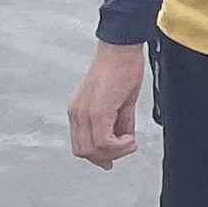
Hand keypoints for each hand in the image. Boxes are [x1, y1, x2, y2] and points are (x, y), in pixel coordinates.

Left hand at [69, 43, 144, 168]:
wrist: (121, 48)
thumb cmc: (121, 66)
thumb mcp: (121, 100)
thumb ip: (120, 121)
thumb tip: (125, 137)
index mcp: (79, 111)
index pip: (81, 144)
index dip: (98, 155)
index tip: (113, 158)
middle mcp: (77, 113)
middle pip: (84, 151)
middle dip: (108, 156)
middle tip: (126, 148)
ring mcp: (85, 113)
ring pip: (92, 150)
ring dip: (115, 152)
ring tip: (130, 141)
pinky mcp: (97, 111)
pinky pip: (103, 141)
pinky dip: (119, 145)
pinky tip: (130, 138)